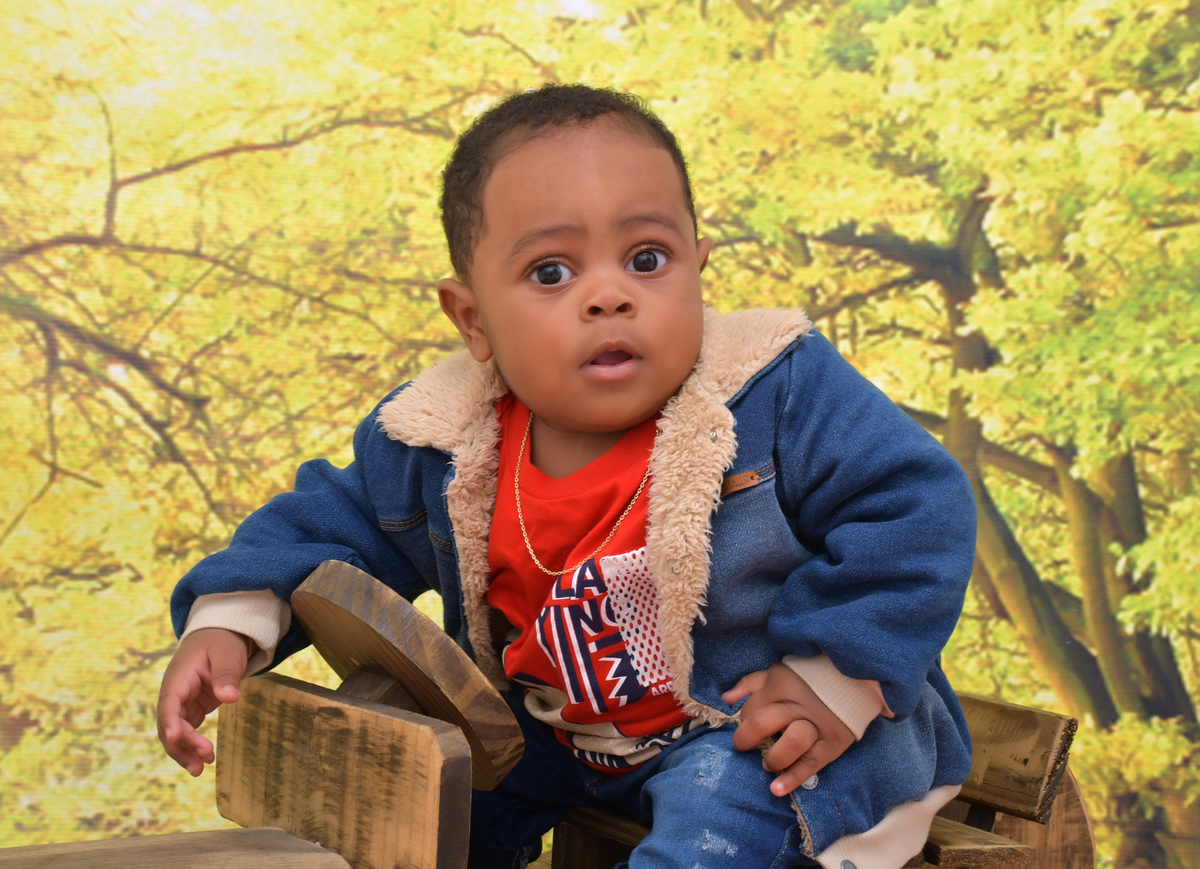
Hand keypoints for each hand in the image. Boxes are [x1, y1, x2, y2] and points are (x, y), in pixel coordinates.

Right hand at [157, 628, 248, 776]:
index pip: (169, 702)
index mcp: (178, 677)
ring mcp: (181, 703)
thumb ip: (226, 675)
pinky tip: (204, 760)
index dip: (169, 721)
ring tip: (200, 770)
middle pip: (169, 723)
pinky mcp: (191, 710)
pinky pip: (186, 732)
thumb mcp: (227, 654)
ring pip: (175, 733)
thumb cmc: (221, 643)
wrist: (218, 636)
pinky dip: (192, 746)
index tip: (175, 737)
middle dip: (182, 744)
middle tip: (204, 759)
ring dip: (185, 751)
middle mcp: (174, 693)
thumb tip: (230, 698)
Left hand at [721, 663, 854, 796]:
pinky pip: (812, 763)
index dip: (743, 722)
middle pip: (766, 721)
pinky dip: (794, 778)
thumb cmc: (806, 682)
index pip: (752, 707)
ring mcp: (816, 725)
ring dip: (775, 757)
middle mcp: (797, 705)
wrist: (852, 683)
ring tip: (768, 765)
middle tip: (744, 747)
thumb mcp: (776, 674)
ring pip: (792, 742)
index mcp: (780, 686)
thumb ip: (750, 684)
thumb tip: (725, 698)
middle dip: (748, 737)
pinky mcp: (832, 743)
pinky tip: (777, 789)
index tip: (745, 729)